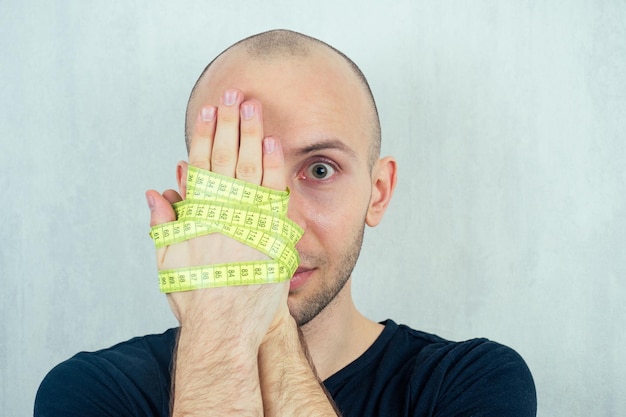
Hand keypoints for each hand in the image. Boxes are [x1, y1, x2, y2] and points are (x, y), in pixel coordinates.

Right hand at [146, 89, 290, 346]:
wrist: (224, 328)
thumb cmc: (195, 297)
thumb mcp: (169, 261)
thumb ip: (164, 223)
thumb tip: (157, 190)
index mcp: (195, 214)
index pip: (201, 164)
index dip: (205, 135)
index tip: (209, 110)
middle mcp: (220, 212)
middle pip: (226, 158)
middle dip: (230, 124)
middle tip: (234, 94)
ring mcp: (246, 221)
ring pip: (249, 168)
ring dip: (250, 134)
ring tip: (253, 106)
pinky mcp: (267, 234)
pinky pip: (271, 193)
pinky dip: (272, 167)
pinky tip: (273, 143)